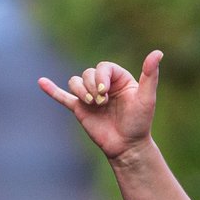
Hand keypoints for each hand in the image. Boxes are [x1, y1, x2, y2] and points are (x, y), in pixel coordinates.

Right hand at [39, 54, 160, 163]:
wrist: (127, 147)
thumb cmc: (140, 122)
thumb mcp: (146, 98)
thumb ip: (150, 75)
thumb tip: (157, 52)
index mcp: (119, 79)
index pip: (103, 67)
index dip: (101, 76)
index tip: (105, 91)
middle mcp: (103, 85)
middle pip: (88, 73)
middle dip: (92, 86)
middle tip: (102, 103)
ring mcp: (90, 97)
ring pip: (75, 82)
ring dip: (80, 90)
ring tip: (91, 104)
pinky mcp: (80, 109)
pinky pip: (63, 97)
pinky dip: (52, 90)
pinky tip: (41, 82)